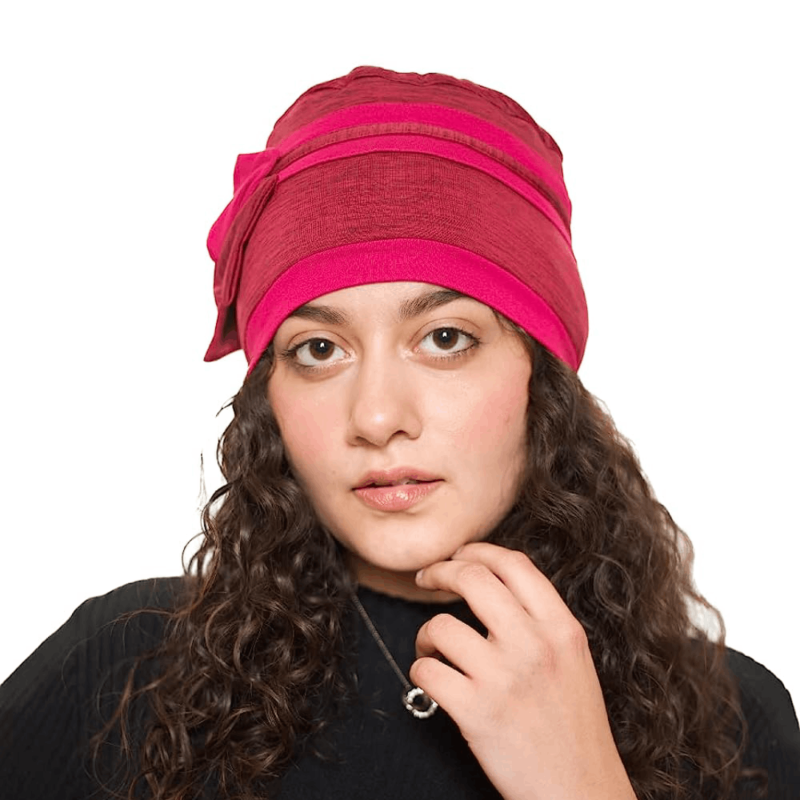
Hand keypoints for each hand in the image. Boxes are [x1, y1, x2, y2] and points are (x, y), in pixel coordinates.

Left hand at [410, 542, 636, 799]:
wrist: (581, 793)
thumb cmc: (574, 729)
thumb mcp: (573, 660)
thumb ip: (540, 621)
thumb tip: (492, 582)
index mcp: (562, 628)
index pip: (513, 563)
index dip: (477, 551)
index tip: (458, 556)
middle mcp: (534, 645)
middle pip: (472, 577)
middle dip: (440, 571)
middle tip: (427, 578)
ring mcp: (503, 678)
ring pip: (439, 626)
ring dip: (425, 634)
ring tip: (433, 649)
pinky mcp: (475, 712)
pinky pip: (426, 672)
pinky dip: (420, 672)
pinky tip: (433, 681)